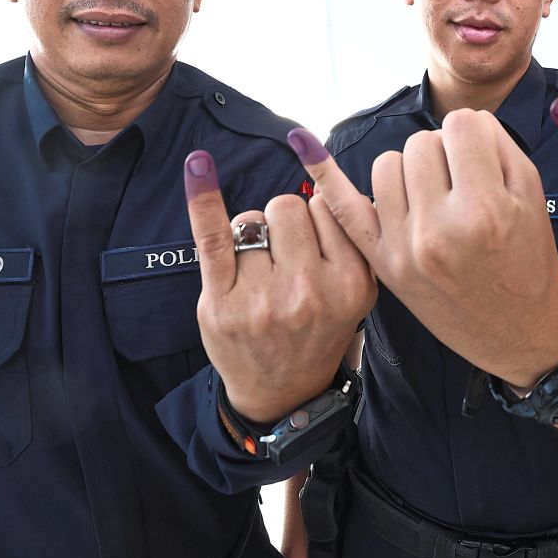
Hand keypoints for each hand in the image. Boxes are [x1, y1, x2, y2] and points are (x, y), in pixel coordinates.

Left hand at [184, 150, 375, 423]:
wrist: (283, 391)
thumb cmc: (320, 330)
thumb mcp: (358, 293)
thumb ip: (351, 239)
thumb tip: (323, 178)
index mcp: (351, 283)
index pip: (326, 207)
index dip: (316, 219)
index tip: (313, 243)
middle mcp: (308, 292)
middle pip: (287, 206)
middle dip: (282, 222)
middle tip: (284, 261)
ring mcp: (262, 299)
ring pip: (251, 219)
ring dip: (252, 235)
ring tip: (260, 274)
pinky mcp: (221, 303)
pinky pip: (213, 235)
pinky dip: (203, 197)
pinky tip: (198, 165)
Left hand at [287, 113, 557, 387]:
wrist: (518, 332)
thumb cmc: (529, 260)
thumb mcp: (531, 196)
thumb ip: (497, 145)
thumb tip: (459, 120)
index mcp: (484, 208)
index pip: (461, 127)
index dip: (472, 137)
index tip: (480, 159)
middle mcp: (439, 228)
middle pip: (421, 145)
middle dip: (442, 154)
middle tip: (461, 185)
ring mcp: (405, 249)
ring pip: (388, 165)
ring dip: (410, 170)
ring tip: (433, 196)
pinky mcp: (385, 266)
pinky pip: (345, 209)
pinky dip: (326, 175)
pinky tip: (304, 143)